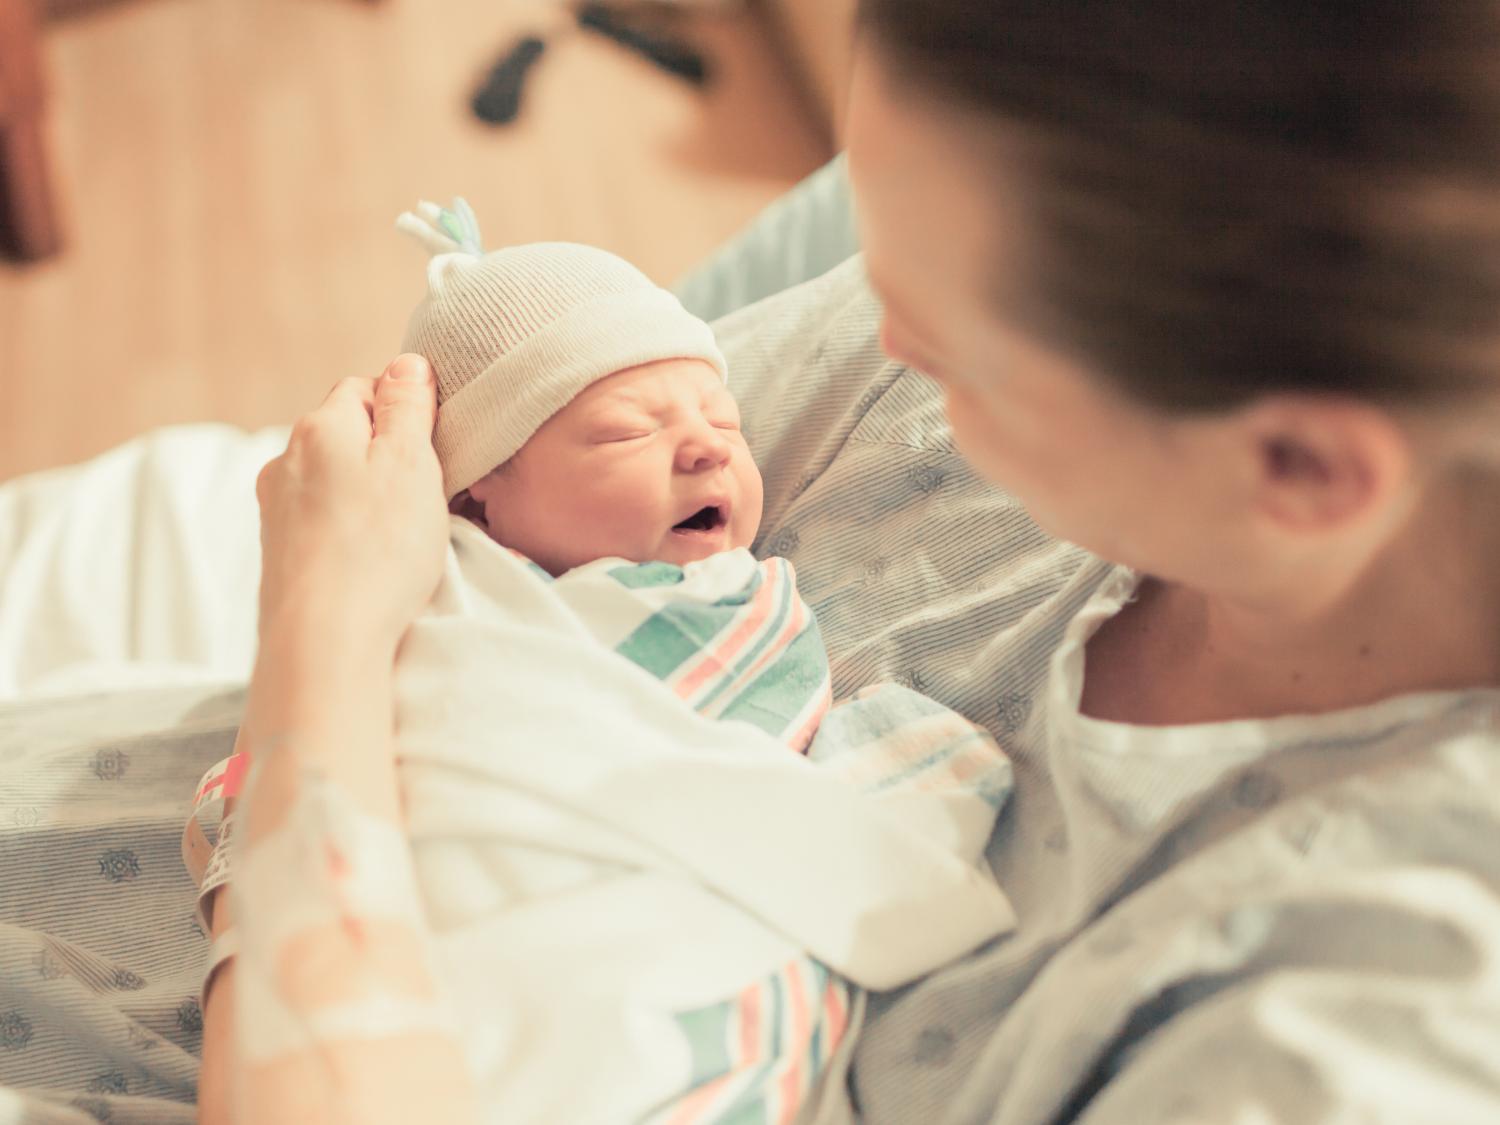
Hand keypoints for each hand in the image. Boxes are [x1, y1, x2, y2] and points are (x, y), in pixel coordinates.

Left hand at [255, 353, 447, 653]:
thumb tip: (406, 364)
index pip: (364, 389)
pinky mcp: (279, 552)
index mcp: (320, 428)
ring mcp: (277, 509)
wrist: (324, 639)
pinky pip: (321, 521)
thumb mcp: (411, 463)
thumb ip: (408, 408)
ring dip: (364, 494)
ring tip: (399, 533)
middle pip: (344, 435)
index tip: (431, 446)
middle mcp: (286, 460)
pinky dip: (347, 530)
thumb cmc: (378, 549)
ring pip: (331, 480)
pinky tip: (370, 560)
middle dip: (382, 453)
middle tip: (423, 492)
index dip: (403, 411)